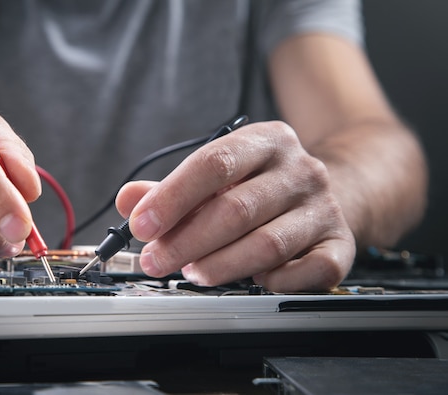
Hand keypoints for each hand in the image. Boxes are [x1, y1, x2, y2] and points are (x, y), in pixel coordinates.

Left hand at [116, 121, 355, 291]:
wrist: (334, 191)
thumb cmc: (262, 185)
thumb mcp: (219, 175)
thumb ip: (172, 189)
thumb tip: (129, 200)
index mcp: (266, 141)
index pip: (214, 163)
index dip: (172, 198)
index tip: (142, 226)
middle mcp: (300, 170)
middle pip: (236, 209)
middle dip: (187, 241)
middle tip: (157, 260)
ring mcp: (324, 208)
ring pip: (267, 244)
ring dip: (220, 265)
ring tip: (194, 271)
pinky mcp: (341, 244)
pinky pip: (308, 271)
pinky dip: (274, 282)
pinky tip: (253, 282)